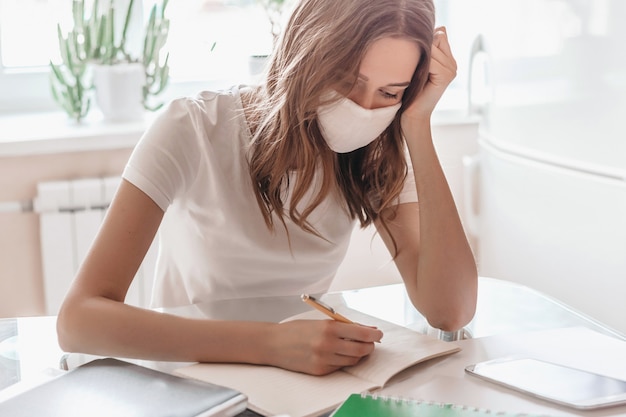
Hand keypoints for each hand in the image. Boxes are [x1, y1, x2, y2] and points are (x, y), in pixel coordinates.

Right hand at [268, 319, 382, 374]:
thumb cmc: (297, 330)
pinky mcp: (320, 371)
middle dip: (369, 346)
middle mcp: (328, 345)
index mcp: (329, 328)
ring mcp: (324, 360)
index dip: (374, 334)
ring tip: (352, 347)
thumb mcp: (321, 322)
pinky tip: (337, 354)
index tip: (379, 334)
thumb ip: (344, 326)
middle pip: (361, 350)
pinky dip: (343, 361)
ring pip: (353, 360)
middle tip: (369, 342)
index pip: (362, 333)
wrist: (274, 343)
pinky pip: (340, 367)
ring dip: (357, 354)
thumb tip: (368, 329)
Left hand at [404, 26, 456, 119]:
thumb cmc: (410, 90)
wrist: (412, 114)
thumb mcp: (417, 66)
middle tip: (413, 65)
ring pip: (434, 46)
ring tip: (414, 71)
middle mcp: (453, 63)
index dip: (426, 40)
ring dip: (420, 55)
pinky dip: (421, 65)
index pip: (440, 33)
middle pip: (438, 37)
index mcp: (448, 59)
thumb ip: (424, 50)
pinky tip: (417, 76)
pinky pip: (432, 60)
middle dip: (423, 46)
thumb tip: (427, 32)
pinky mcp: (446, 76)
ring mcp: (452, 69)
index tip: (414, 55)